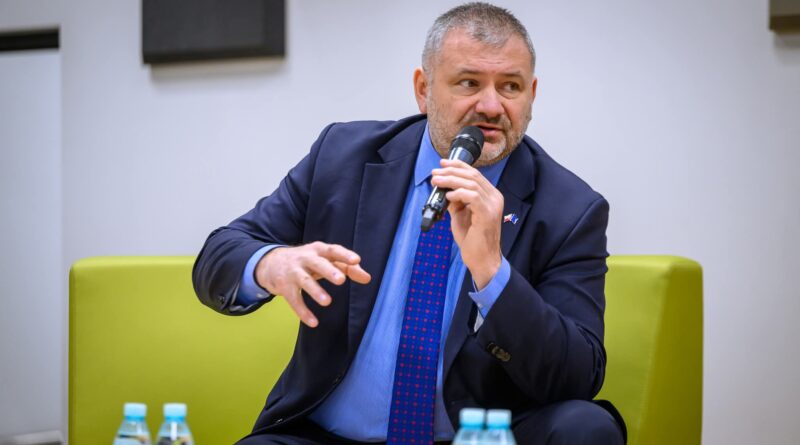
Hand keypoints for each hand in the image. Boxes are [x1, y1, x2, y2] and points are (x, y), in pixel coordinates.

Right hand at [255, 242, 370, 327]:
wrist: (270, 262)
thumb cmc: (307, 261)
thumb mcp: (325, 260)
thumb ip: (347, 267)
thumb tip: (367, 278)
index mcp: (318, 250)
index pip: (333, 250)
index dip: (344, 255)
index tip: (356, 260)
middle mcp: (305, 258)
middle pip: (318, 263)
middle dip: (329, 271)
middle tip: (341, 280)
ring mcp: (294, 272)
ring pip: (304, 281)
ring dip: (315, 291)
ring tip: (327, 302)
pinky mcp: (284, 286)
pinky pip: (294, 300)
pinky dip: (303, 311)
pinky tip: (313, 322)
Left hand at [431, 158, 502, 288]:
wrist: (482, 260)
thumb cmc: (473, 240)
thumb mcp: (461, 215)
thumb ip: (457, 201)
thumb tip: (446, 190)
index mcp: (490, 196)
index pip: (475, 174)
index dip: (458, 166)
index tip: (443, 164)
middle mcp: (494, 198)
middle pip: (472, 175)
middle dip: (451, 171)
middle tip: (435, 173)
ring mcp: (492, 205)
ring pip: (471, 183)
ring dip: (450, 180)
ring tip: (436, 182)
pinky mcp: (487, 214)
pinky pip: (473, 196)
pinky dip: (458, 193)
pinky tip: (448, 197)